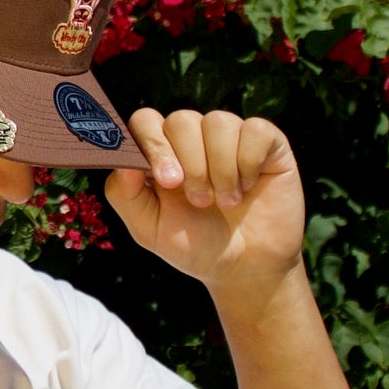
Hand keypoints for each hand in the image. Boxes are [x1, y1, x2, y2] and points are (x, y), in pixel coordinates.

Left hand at [104, 108, 305, 307]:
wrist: (246, 268)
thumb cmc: (194, 245)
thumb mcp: (148, 228)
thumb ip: (125, 194)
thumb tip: (123, 162)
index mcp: (160, 153)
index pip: (146, 122)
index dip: (154, 145)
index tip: (168, 181)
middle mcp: (193, 138)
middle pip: (181, 120)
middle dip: (191, 165)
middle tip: (200, 202)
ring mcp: (229, 137)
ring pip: (218, 122)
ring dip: (221, 168)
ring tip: (226, 202)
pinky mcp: (265, 142)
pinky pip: (254, 129)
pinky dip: (249, 162)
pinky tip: (248, 187)